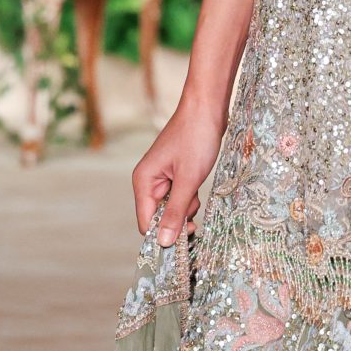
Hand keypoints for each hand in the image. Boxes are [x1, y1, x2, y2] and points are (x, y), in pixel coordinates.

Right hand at [132, 96, 226, 246]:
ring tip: (197, 188)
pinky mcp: (175, 175)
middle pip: (159, 217)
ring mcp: (162, 178)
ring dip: (188, 206)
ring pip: (172, 208)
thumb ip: (176, 212)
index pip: (145, 222)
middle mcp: (148, 181)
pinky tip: (198, 183)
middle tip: (196, 208)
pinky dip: (191, 196)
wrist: (207, 109)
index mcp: (143, 181)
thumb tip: (163, 241)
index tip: (185, 240)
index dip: (162, 234)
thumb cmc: (196, 138)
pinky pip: (180, 197)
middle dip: (179, 218)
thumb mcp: (188, 180)